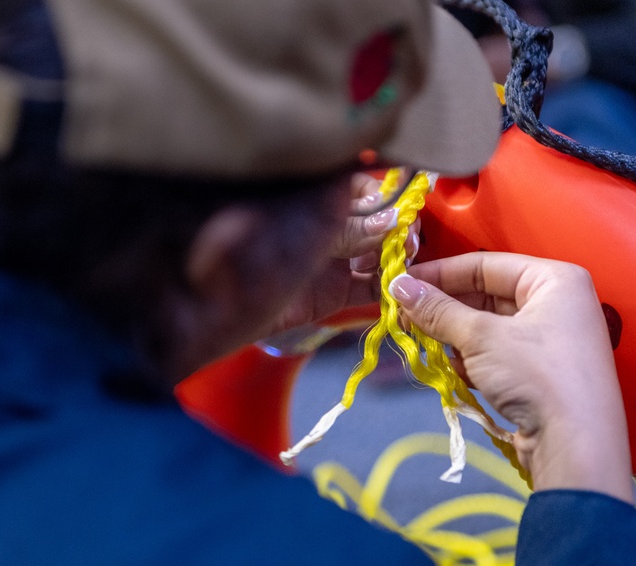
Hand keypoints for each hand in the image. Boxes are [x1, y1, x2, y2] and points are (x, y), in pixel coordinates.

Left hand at [270, 173, 418, 332]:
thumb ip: (348, 228)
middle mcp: (331, 227)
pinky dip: (387, 289)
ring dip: (396, 257)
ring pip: (379, 254)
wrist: (228, 306)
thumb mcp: (305, 234)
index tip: (400, 213)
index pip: (364, 188)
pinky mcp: (337, 293)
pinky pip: (370, 288)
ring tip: (401, 263)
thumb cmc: (256, 253)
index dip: (386, 199)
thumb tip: (391, 221)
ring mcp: (336, 260)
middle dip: (397, 230)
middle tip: (406, 243)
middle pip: (378, 222)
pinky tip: (397, 287)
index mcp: (319, 200)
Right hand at [390, 252, 632, 502]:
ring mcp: (552, 339)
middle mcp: (557, 302)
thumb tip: (398, 285)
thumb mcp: (480, 337)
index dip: (439, 273)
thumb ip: (437, 310)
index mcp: (554, 279)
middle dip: (445, 308)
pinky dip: (473, 359)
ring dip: (456, 336)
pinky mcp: (543, 372)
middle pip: (487, 294)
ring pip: (490, 326)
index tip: (401, 284)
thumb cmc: (536, 375)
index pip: (485, 264)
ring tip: (425, 343)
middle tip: (405, 317)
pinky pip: (499, 352)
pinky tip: (453, 371)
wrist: (576, 446)